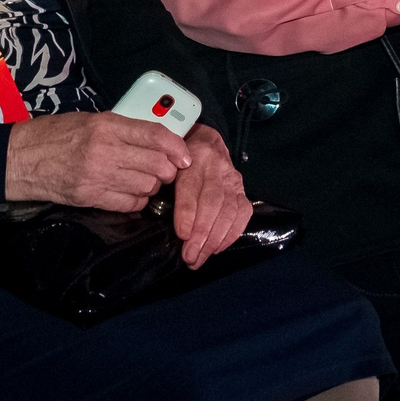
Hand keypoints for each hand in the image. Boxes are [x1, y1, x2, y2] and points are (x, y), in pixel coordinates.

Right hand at [4, 112, 188, 211]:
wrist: (18, 158)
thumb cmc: (55, 134)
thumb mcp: (92, 120)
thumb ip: (125, 128)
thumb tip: (159, 139)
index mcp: (107, 125)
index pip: (156, 135)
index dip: (177, 147)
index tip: (185, 155)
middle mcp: (105, 150)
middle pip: (157, 164)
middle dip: (168, 169)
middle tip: (164, 169)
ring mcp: (96, 175)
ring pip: (147, 186)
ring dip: (152, 186)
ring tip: (144, 180)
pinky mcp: (88, 196)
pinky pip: (129, 204)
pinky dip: (137, 201)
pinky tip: (131, 193)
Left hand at [169, 125, 250, 266]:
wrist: (207, 142)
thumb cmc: (179, 161)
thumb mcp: (167, 166)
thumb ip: (162, 186)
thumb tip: (155, 218)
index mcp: (193, 159)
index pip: (191, 187)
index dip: (188, 213)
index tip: (182, 234)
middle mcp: (216, 168)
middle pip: (213, 202)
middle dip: (202, 233)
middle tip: (190, 256)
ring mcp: (232, 179)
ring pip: (230, 210)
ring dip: (216, 238)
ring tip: (200, 257)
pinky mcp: (242, 190)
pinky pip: (243, 213)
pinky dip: (232, 233)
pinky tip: (218, 248)